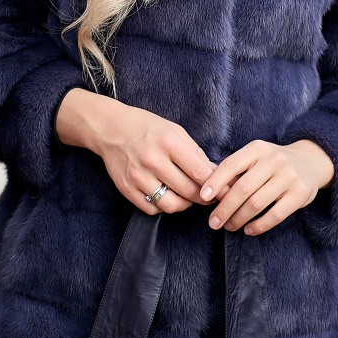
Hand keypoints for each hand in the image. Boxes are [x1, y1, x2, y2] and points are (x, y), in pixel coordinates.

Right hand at [55, 88, 218, 215]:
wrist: (110, 128)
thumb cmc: (146, 127)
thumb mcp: (174, 130)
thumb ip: (194, 152)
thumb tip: (214, 173)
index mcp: (168, 142)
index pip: (199, 172)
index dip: (217, 185)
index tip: (227, 191)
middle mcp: (152, 160)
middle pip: (188, 191)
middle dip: (205, 198)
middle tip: (211, 198)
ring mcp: (138, 176)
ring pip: (171, 205)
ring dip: (185, 205)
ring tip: (188, 198)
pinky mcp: (126, 188)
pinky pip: (152, 209)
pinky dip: (163, 207)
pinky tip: (167, 197)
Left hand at [198, 139, 334, 235]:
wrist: (310, 161)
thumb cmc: (272, 163)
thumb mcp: (255, 157)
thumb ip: (236, 171)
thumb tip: (209, 192)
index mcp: (258, 149)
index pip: (231, 165)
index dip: (215, 182)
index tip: (203, 197)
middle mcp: (274, 160)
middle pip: (242, 188)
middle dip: (224, 208)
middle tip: (213, 222)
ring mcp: (289, 177)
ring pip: (256, 203)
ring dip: (238, 219)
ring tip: (229, 226)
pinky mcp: (300, 194)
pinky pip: (275, 215)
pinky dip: (258, 226)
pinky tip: (248, 230)